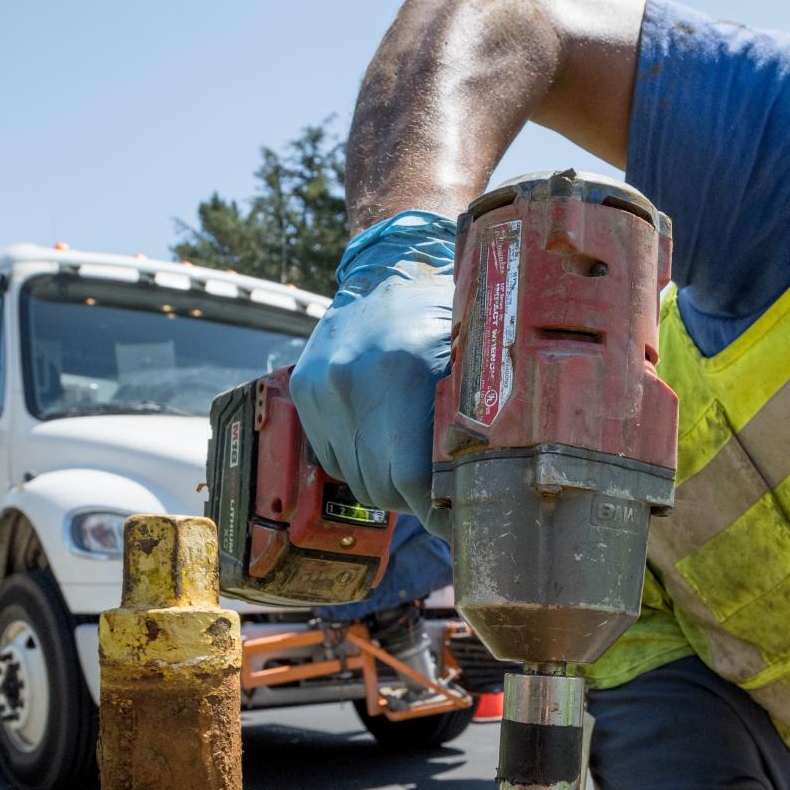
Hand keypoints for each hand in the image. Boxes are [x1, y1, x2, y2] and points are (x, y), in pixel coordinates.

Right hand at [289, 211, 455, 529]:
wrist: (391, 269)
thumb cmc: (445, 316)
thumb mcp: (472, 363)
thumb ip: (471, 427)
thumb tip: (483, 495)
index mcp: (402, 373)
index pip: (413, 479)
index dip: (437, 511)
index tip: (458, 521)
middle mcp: (353, 381)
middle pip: (382, 486)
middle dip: (416, 502)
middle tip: (441, 497)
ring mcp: (323, 387)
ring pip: (355, 478)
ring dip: (387, 484)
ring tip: (413, 462)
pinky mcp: (306, 390)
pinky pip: (332, 458)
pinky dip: (359, 461)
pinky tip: (382, 439)